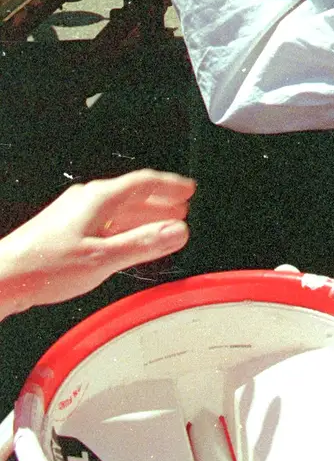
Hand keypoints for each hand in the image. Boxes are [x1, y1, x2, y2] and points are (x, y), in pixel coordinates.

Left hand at [0, 170, 193, 315]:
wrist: (5, 277)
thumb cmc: (44, 266)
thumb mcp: (102, 258)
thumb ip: (143, 244)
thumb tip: (177, 231)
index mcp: (99, 199)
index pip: (144, 182)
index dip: (170, 185)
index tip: (189, 189)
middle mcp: (87, 200)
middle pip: (132, 194)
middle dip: (160, 201)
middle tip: (181, 207)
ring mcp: (75, 214)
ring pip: (119, 209)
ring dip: (144, 216)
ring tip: (162, 224)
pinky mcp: (66, 229)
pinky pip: (106, 221)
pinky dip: (125, 227)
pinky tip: (128, 241)